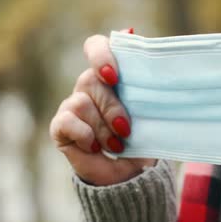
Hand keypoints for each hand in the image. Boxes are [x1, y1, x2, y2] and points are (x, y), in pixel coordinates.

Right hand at [50, 32, 155, 185]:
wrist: (128, 174)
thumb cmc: (142, 139)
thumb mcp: (151, 115)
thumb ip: (149, 92)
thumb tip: (160, 71)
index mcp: (110, 75)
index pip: (95, 46)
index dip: (101, 55)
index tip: (114, 76)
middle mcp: (88, 86)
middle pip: (91, 79)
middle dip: (112, 107)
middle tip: (126, 130)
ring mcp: (72, 105)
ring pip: (82, 103)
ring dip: (103, 129)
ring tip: (117, 146)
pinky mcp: (60, 126)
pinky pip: (68, 122)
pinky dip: (85, 136)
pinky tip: (94, 147)